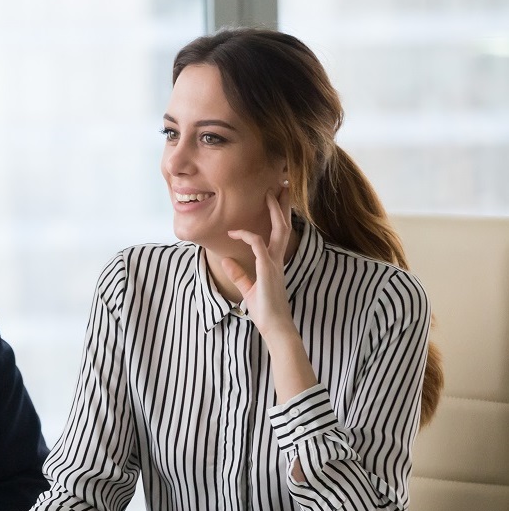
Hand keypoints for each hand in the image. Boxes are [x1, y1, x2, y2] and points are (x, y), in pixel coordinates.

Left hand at [222, 183, 293, 338]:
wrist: (274, 326)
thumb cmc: (264, 311)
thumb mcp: (247, 289)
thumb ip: (238, 274)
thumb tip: (226, 261)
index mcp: (274, 261)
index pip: (278, 231)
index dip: (275, 214)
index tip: (269, 200)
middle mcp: (278, 258)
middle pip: (285, 224)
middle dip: (284, 204)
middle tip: (283, 184)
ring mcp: (274, 263)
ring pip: (279, 229)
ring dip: (275, 210)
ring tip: (270, 192)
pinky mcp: (268, 270)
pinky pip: (259, 246)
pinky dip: (248, 236)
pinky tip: (235, 232)